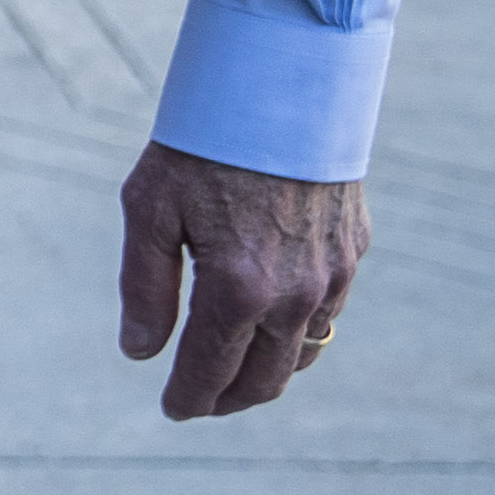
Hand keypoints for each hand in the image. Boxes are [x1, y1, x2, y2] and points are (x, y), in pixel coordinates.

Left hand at [117, 142, 368, 419]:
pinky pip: (330, 315)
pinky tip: (273, 323)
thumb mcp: (151, 208)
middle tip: (200, 400)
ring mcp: (333, 275)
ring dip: (269, 373)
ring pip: (304, 354)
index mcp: (239, 289)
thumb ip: (146, 288)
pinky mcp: (354, 251)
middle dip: (229, 400)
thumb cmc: (204, 143)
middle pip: (265, 380)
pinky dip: (300, 334)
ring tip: (234, 370)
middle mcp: (295, 294)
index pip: (211, 373)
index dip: (188, 399)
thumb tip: (140, 353)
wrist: (284, 85)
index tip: (173, 409)